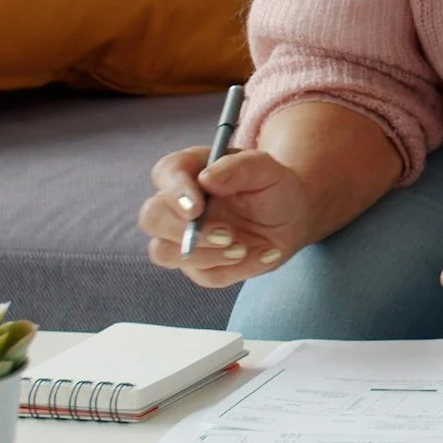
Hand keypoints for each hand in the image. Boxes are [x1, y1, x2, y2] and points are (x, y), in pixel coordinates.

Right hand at [139, 146, 314, 288]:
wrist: (291, 217)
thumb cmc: (272, 186)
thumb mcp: (266, 169)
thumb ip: (239, 167)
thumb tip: (206, 178)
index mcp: (189, 171)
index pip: (165, 174)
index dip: (175, 191)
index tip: (197, 207)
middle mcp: (177, 205)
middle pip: (151, 218)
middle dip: (184, 230)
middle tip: (226, 234)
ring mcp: (183, 238)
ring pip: (164, 253)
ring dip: (205, 255)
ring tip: (244, 247)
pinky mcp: (200, 266)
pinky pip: (205, 276)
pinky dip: (237, 269)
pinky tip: (263, 253)